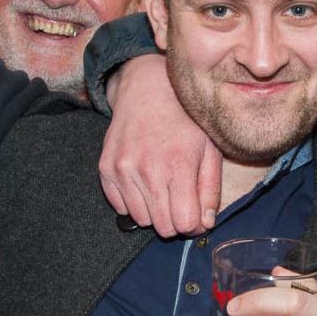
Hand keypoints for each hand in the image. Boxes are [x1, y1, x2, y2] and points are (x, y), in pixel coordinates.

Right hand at [101, 54, 221, 236]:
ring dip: (153, 210)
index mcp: (179, 165)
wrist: (148, 88)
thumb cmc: (185, 118)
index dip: (194, 222)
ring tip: (161, 185)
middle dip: (175, 219)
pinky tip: (143, 180)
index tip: (195, 210)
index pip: (185, 224)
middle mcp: (148, 170)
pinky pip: (120, 207)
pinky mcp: (106, 168)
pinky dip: (133, 201)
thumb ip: (210, 189)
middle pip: (163, 227)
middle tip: (179, 198)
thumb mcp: (210, 149)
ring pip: (140, 219)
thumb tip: (205, 224)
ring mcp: (123, 169)